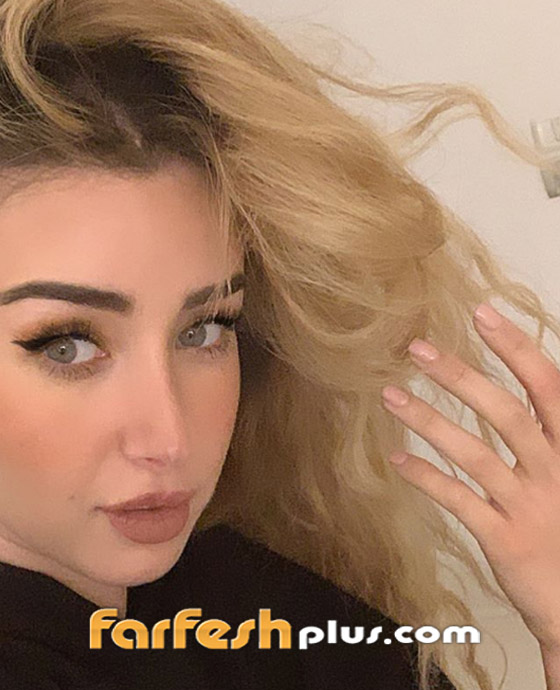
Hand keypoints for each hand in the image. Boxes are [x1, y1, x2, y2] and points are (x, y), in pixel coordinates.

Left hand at [381, 302, 559, 651]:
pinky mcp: (505, 539)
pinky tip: (397, 458)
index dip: (516, 348)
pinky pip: (460, 501)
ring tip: (391, 395)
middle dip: (461, 377)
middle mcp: (553, 471)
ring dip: (430, 421)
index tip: (483, 313)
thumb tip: (523, 384)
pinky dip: (427, 478)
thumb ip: (545, 429)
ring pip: (476, 455)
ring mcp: (529, 506)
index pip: (546, 387)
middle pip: (506, 414)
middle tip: (417, 349)